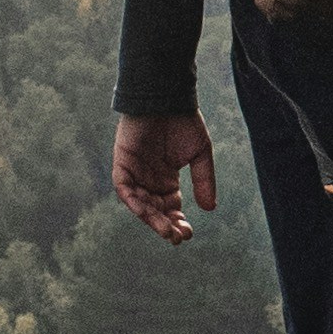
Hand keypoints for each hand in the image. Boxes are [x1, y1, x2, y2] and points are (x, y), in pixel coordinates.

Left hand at [112, 109, 217, 243]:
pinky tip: (147, 212)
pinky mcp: (122, 163)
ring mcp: (135, 172)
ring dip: (151, 219)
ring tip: (166, 230)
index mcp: (167, 179)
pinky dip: (134, 201)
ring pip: (140, 204)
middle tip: (177, 237)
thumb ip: (204, 180)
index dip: (177, 221)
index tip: (187, 233)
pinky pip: (124, 188)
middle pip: (155, 210)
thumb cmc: (184, 120)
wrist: (167, 97)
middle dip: (165, 225)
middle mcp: (149, 179)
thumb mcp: (200, 153)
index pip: (170, 208)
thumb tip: (210, 209)